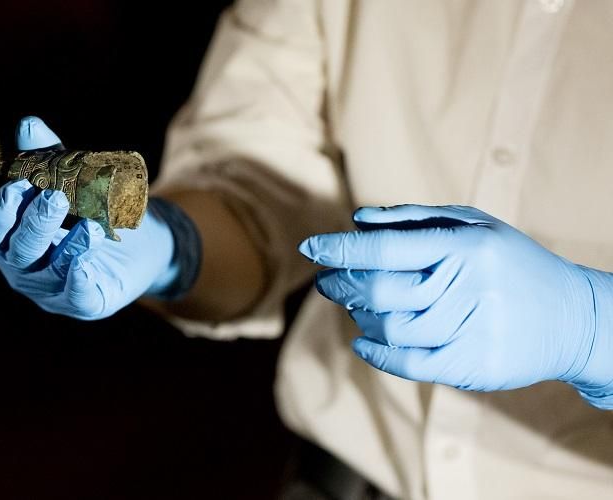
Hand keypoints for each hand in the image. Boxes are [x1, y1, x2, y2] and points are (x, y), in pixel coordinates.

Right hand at [0, 117, 181, 319]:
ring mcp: (51, 289)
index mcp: (11, 236)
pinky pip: (77, 298)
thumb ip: (46, 156)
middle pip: (18, 250)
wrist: (141, 243)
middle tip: (55, 199)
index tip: (18, 185)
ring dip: (66, 248)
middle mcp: (23, 266)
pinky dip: (78, 283)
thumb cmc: (91, 209)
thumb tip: (27, 124)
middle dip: (34, 224)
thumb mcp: (70, 179)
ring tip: (89, 226)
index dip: (2, 209)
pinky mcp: (84, 303)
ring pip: (49, 272)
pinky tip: (85, 267)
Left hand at [298, 205, 612, 403]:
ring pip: (389, 328)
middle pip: (380, 291)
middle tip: (329, 282)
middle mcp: (468, 287)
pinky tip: (364, 341)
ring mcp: (471, 329)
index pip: (387, 249)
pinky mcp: (472, 366)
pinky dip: (376, 353)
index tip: (312, 248)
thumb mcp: (476, 226)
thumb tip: (357, 220)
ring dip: (361, 317)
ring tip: (359, 308)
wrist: (574, 318)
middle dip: (343, 284)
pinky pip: (407, 364)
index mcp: (466, 246)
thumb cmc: (512, 264)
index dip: (341, 249)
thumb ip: (414, 219)